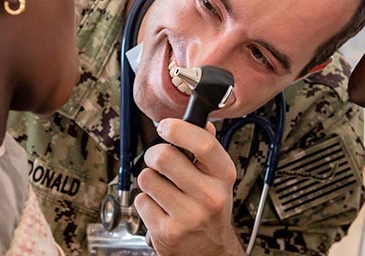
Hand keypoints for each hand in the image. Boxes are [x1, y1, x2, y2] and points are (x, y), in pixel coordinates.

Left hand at [135, 118, 244, 255]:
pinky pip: (141, 201)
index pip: (203, 144)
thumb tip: (203, 122)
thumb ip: (208, 150)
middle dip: (154, 155)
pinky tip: (160, 208)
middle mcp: (209, 197)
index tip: (165, 126)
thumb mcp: (218, 178)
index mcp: (223, 176)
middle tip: (158, 161)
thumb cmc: (210, 210)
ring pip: (147, 178)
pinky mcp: (167, 232)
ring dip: (149, 181)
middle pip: (164, 157)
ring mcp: (188, 216)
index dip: (178, 129)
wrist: (210, 252)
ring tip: (162, 189)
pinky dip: (145, 202)